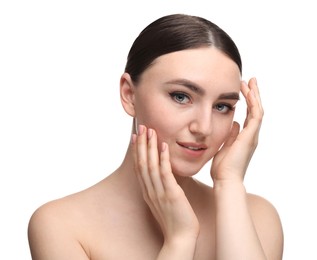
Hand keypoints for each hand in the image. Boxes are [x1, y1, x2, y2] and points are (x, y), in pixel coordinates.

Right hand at [132, 125, 199, 242]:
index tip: (136, 136)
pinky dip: (163, 158)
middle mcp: (149, 190)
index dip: (137, 150)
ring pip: (150, 165)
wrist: (180, 238)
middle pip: (142, 162)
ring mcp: (159, 192)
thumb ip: (160, 187)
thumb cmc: (174, 219)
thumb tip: (162, 175)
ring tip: (150, 130)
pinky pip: (165, 173)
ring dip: (149, 147)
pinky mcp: (171, 194)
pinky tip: (163, 146)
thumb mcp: (162, 201)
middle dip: (141, 143)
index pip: (139, 166)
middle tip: (141, 126)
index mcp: (147, 191)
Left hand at [211, 77, 263, 183]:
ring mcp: (252, 136)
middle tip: (250, 81)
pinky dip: (253, 103)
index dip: (247, 103)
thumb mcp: (225, 147)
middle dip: (253, 95)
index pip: (248, 116)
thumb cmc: (222, 168)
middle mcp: (251, 136)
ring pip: (257, 111)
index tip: (242, 90)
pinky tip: (249, 92)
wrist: (225, 180)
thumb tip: (234, 123)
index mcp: (245, 138)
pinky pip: (255, 116)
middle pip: (255, 111)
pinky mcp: (250, 137)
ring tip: (250, 82)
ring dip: (254, 96)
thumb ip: (231, 135)